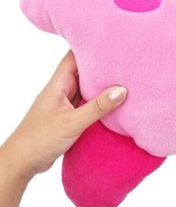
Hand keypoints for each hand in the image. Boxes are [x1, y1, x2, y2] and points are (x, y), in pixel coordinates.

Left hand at [1, 50, 126, 181]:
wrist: (22, 162)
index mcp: (58, 84)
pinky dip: (97, 102)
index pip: (74, 57)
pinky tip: (111, 103)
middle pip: (82, 71)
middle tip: (123, 62)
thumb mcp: (73, 123)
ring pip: (85, 88)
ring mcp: (64, 104)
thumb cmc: (40, 139)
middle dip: (100, 66)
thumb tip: (121, 90)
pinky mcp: (68, 117)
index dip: (89, 47)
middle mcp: (61, 90)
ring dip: (100, 86)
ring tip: (123, 79)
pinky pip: (85, 103)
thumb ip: (97, 107)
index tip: (110, 44)